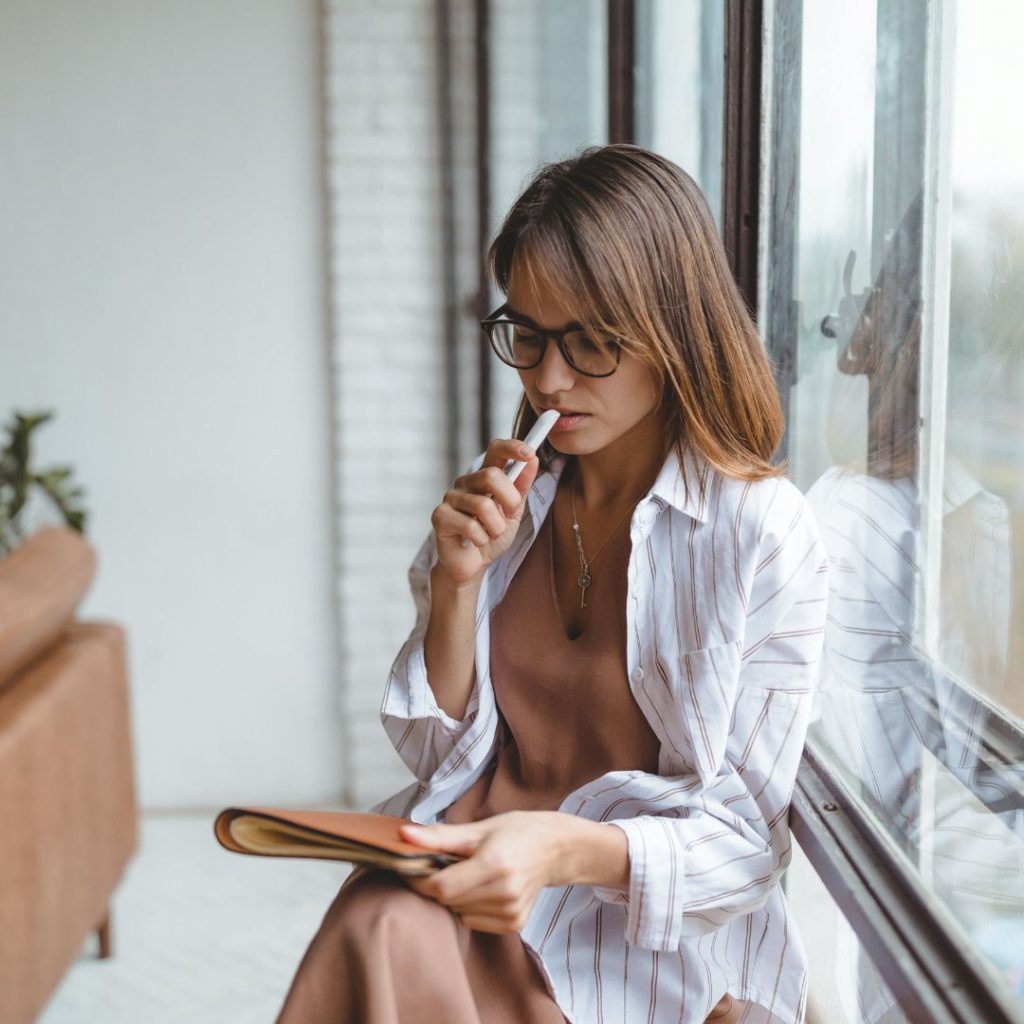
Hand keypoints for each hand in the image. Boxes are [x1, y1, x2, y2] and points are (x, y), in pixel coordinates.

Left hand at [397, 811, 571, 932]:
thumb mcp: (479, 828)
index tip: (408, 868)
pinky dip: (468, 907)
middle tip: (439, 865)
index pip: (442, 886)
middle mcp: (504, 893)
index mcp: (494, 864)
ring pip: (458, 913)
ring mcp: (510, 913)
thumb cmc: (516, 832)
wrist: (555, 848)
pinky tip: (481, 888)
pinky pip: (473, 921)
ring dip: (453, 896)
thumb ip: (440, 836)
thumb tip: (403, 835)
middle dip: (435, 884)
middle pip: (448, 900)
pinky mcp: (514, 924)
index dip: (418, 880)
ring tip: (467, 874)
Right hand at [430, 439, 539, 586]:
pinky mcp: (440, 516)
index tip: (529, 453)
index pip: (495, 450)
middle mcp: (466, 482)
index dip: (512, 447)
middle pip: (491, 475)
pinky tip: (475, 542)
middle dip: (509, 500)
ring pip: (483, 505)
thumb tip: (532, 459)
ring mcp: (451, 497)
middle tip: (508, 515)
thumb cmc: (491, 535)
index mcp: (484, 477)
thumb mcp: (514, 511)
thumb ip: (521, 487)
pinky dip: (481, 539)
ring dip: (496, 528)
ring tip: (490, 534)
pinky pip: (470, 525)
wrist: (473, 564)